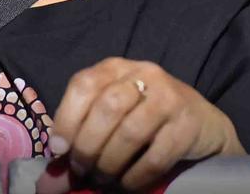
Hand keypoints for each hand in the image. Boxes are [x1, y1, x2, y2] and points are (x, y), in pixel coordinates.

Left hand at [47, 57, 243, 191]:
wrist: (203, 125)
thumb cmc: (146, 121)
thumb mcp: (110, 122)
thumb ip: (78, 146)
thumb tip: (46, 184)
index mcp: (117, 68)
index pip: (84, 84)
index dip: (66, 119)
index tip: (59, 150)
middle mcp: (144, 74)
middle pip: (107, 108)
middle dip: (88, 147)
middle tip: (83, 171)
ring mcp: (170, 96)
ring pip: (130, 133)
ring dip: (110, 164)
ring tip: (104, 179)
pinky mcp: (188, 124)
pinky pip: (155, 157)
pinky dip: (135, 177)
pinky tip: (128, 184)